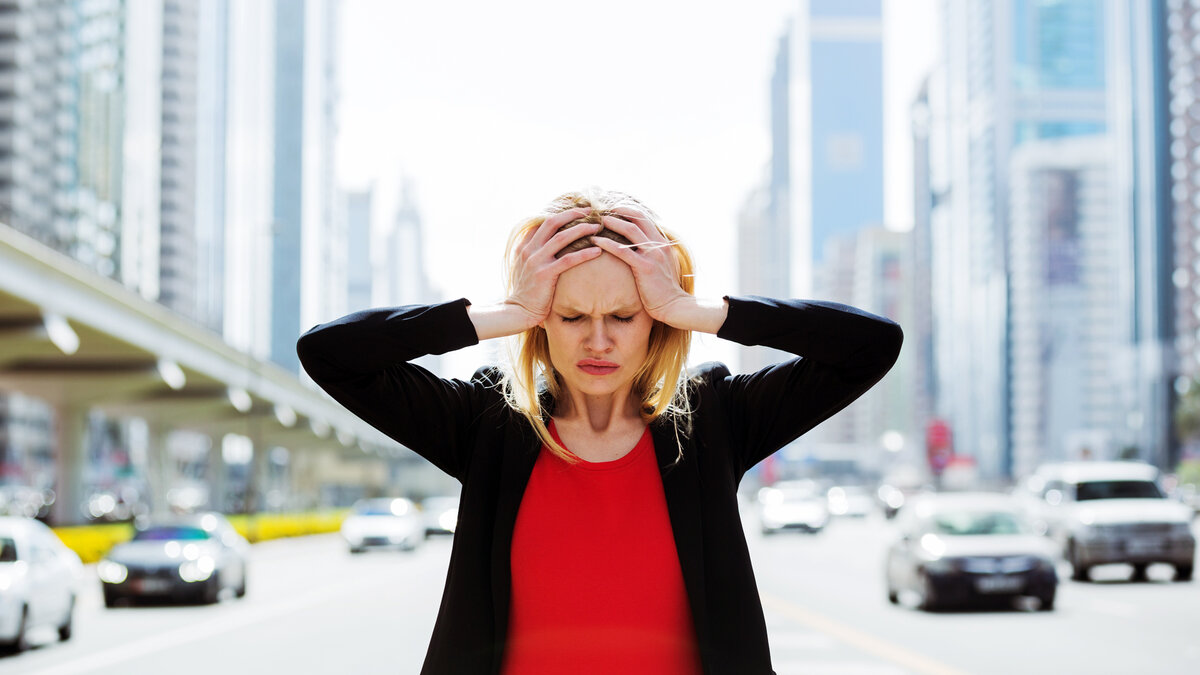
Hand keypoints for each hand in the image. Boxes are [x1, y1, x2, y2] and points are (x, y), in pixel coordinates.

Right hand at [504, 208, 602, 326]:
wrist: (518, 311)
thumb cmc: (525, 291)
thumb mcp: (523, 267)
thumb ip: (532, 252)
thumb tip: (545, 242)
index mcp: (525, 246)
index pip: (542, 222)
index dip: (560, 214)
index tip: (576, 211)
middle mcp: (529, 250)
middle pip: (552, 222)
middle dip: (572, 214)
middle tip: (589, 211)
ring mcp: (536, 261)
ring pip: (561, 237)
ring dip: (581, 229)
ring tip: (596, 226)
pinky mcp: (545, 274)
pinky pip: (568, 260)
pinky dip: (584, 253)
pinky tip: (597, 251)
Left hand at [590, 209, 691, 323]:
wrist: (674, 305)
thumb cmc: (664, 290)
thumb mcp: (662, 266)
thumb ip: (653, 254)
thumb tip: (639, 249)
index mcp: (662, 243)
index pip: (646, 219)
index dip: (629, 211)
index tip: (615, 209)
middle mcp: (659, 245)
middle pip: (638, 218)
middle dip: (620, 211)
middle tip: (604, 210)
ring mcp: (653, 255)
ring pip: (630, 230)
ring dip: (613, 222)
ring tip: (598, 220)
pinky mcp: (645, 267)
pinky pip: (623, 251)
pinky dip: (608, 243)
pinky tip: (596, 241)